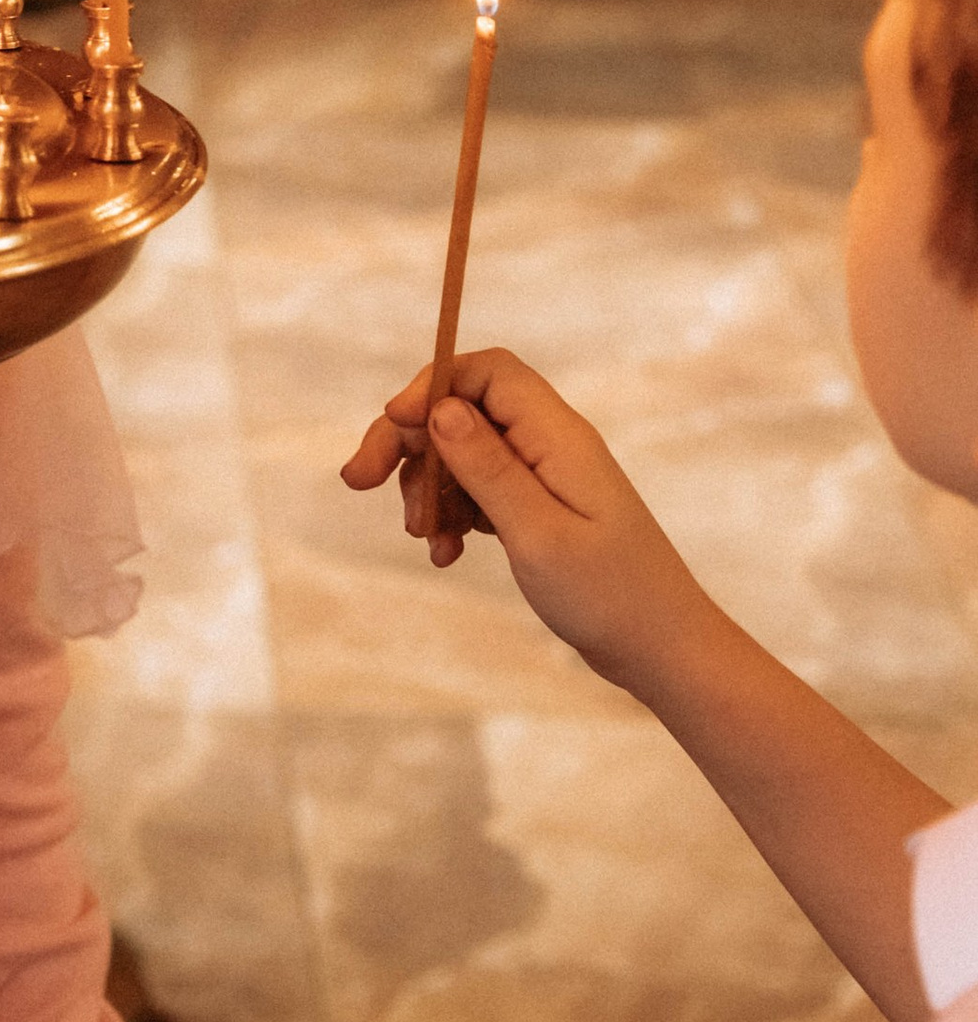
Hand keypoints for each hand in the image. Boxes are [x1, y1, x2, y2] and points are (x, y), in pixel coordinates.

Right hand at [341, 347, 715, 696]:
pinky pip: (479, 490)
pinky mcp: (540, 508)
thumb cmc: (610, 596)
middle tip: (359, 481)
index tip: (393, 425)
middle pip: (463, 409)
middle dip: (408, 440)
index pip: (487, 371)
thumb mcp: (537, 534)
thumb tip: (440, 408)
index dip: (432, 384)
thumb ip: (488, 468)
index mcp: (558, 436)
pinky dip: (452, 515)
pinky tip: (446, 554)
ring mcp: (545, 476)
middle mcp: (551, 444)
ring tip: (424, 539)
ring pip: (463, 451)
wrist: (662, 650)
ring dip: (428, 487)